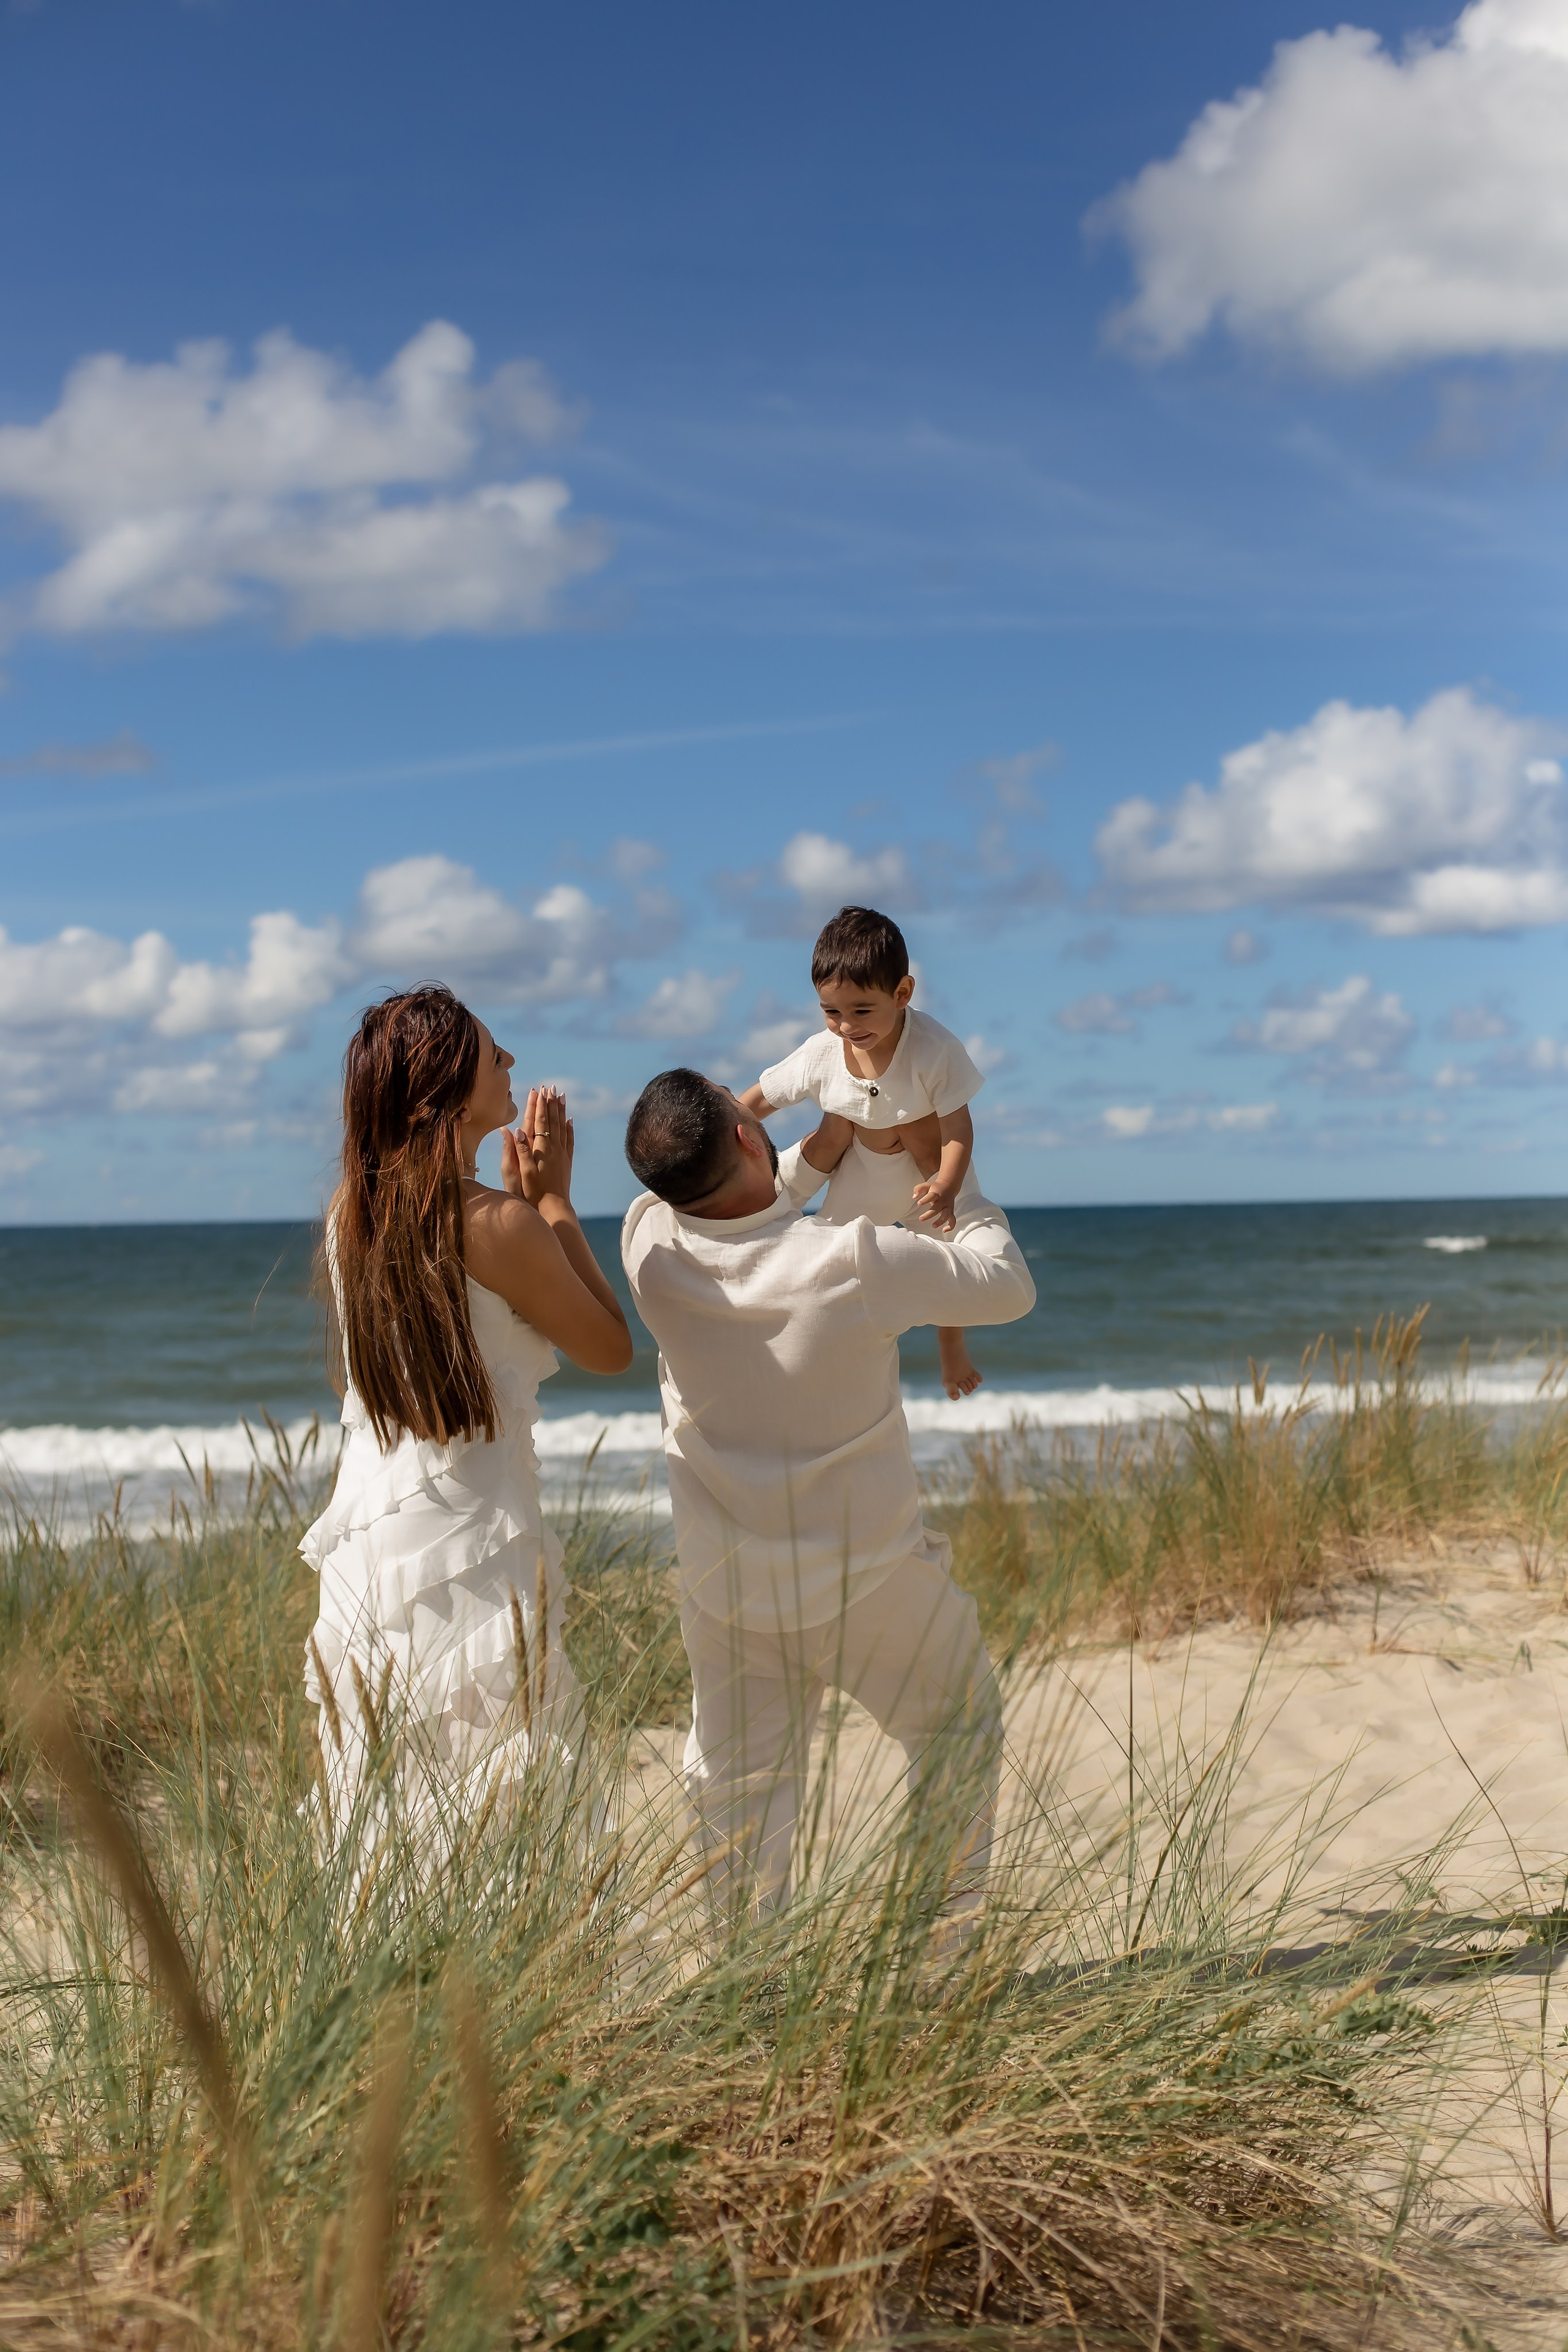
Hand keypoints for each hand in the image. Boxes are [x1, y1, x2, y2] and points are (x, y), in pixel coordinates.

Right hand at [506, 1087, 574, 1210]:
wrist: (554, 1207)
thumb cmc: (533, 1191)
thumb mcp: (522, 1172)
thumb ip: (519, 1150)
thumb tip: (514, 1129)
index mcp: (540, 1149)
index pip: (539, 1122)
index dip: (538, 1105)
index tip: (538, 1090)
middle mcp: (553, 1148)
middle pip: (551, 1120)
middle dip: (550, 1103)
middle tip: (550, 1087)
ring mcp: (562, 1154)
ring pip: (562, 1126)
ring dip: (561, 1110)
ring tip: (561, 1096)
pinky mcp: (567, 1161)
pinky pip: (569, 1140)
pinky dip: (569, 1128)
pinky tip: (570, 1120)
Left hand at [911, 1177, 957, 1233]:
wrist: (948, 1186)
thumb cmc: (935, 1188)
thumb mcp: (925, 1185)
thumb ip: (918, 1189)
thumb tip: (914, 1197)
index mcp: (936, 1193)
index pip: (931, 1196)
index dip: (925, 1200)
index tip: (919, 1203)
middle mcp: (943, 1200)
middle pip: (937, 1208)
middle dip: (929, 1214)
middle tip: (921, 1219)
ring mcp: (947, 1207)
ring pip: (946, 1215)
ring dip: (941, 1221)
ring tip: (933, 1225)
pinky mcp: (950, 1212)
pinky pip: (953, 1220)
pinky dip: (950, 1226)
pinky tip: (944, 1230)